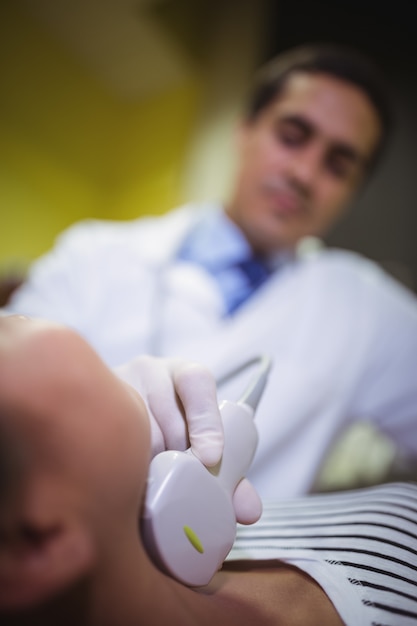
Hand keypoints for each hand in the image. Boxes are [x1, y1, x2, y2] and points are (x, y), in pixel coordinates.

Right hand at [115, 355, 261, 523]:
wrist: (113, 411)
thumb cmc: (172, 429)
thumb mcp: (201, 440)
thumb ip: (229, 474)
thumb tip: (248, 511)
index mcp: (185, 374)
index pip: (197, 382)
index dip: (205, 421)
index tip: (210, 459)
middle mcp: (149, 371)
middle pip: (168, 421)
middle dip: (177, 461)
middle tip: (178, 489)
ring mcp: (116, 383)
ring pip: (137, 435)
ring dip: (147, 469)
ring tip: (151, 490)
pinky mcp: (90, 404)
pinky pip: (107, 440)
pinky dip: (121, 468)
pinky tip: (125, 483)